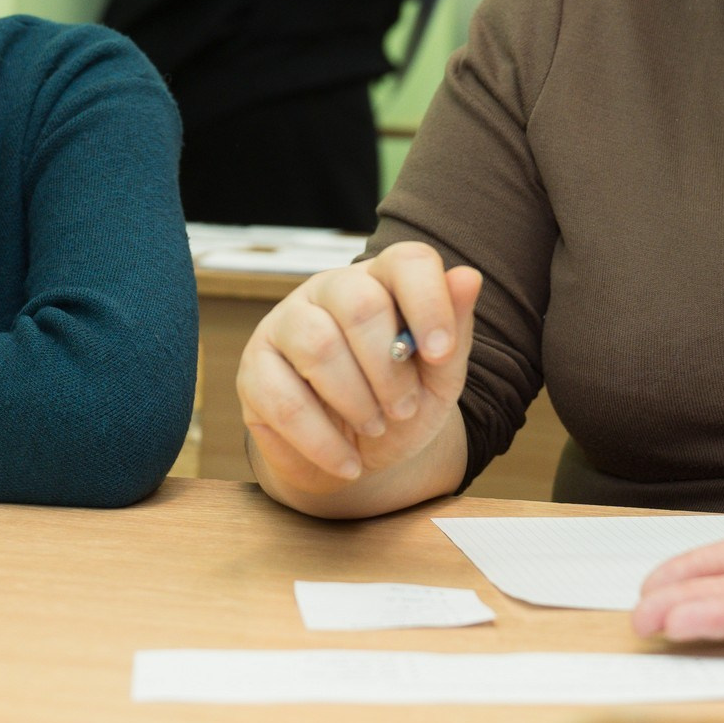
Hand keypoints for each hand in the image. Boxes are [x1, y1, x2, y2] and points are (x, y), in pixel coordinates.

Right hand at [238, 242, 479, 492]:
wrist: (354, 455)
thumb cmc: (399, 403)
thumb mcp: (439, 377)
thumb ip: (454, 330)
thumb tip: (468, 277)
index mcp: (381, 279)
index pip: (407, 261)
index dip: (429, 302)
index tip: (440, 354)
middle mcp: (329, 289)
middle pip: (359, 304)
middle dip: (388, 368)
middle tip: (403, 408)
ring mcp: (285, 324)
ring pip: (319, 347)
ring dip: (356, 401)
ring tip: (375, 428)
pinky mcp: (255, 369)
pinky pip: (284, 401)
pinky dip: (323, 441)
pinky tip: (347, 461)